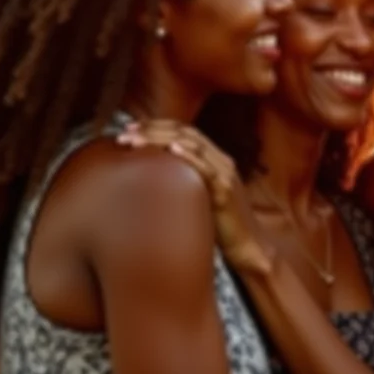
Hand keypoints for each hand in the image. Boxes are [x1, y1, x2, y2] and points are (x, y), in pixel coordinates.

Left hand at [117, 120, 270, 271]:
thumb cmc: (219, 227)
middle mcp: (221, 161)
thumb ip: (182, 184)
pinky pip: (206, 168)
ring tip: (135, 140)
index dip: (156, 126)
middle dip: (153, 129)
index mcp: (214, 159)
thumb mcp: (198, 198)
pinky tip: (172, 150)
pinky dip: (189, 156)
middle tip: (125, 133)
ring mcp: (225, 174)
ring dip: (161, 139)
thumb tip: (148, 181)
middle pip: (185, 132)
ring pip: (193, 145)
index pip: (183, 131)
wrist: (248, 247)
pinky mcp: (226, 190)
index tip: (130, 128)